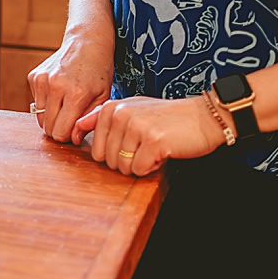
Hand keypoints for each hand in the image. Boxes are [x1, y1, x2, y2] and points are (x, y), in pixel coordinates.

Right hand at [27, 34, 112, 143]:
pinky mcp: (34, 76)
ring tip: (66, 106)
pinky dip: (45, 103)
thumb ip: (88, 120)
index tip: (76, 132)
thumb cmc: (99, 71)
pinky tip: (58, 92)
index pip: (61, 132)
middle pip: (48, 127)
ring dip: (51, 117)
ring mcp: (42, 79)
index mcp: (76, 94)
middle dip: (59, 129)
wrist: (86, 42)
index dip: (68, 137)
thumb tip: (73, 138)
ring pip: (39, 116)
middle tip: (71, 121)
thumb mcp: (103, 97)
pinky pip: (36, 102)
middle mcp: (55, 86)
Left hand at [75, 94, 224, 176]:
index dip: (111, 155)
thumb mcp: (130, 109)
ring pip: (122, 167)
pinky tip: (161, 153)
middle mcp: (119, 115)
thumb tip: (75, 128)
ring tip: (152, 149)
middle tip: (143, 148)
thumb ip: (101, 117)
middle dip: (125, 161)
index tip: (128, 147)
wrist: (202, 117)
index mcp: (110, 108)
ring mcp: (135, 127)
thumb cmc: (165, 117)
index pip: (94, 148)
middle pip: (106, 160)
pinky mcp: (152, 142)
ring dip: (139, 165)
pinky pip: (138, 170)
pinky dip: (150, 168)